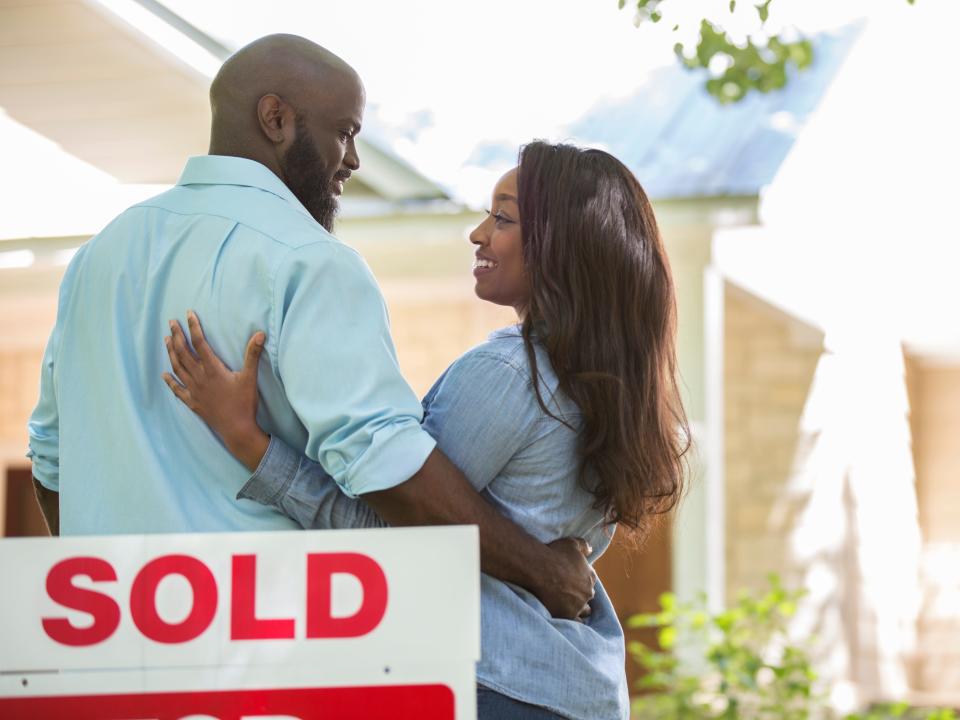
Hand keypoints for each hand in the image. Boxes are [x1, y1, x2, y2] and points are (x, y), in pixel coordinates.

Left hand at [162, 310, 268, 470]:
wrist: (237, 429)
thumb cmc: (244, 403)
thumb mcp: (250, 377)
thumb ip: (253, 354)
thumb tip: (260, 334)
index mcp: (212, 369)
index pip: (199, 343)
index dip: (193, 327)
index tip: (188, 314)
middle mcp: (199, 377)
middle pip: (183, 352)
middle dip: (177, 336)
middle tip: (171, 323)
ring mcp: (193, 390)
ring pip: (177, 367)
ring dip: (171, 353)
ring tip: (166, 340)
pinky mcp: (192, 402)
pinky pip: (177, 390)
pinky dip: (170, 381)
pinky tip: (164, 375)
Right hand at [535, 537, 596, 619]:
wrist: (538, 569)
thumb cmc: (554, 554)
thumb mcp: (571, 543)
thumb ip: (583, 545)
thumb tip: (590, 550)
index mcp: (590, 576)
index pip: (590, 580)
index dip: (581, 579)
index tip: (572, 579)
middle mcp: (587, 591)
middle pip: (588, 595)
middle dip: (581, 594)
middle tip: (569, 592)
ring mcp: (578, 605)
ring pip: (584, 610)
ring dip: (579, 608)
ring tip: (569, 606)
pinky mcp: (568, 615)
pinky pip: (575, 621)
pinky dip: (573, 619)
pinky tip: (566, 615)